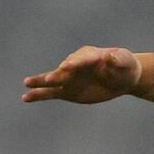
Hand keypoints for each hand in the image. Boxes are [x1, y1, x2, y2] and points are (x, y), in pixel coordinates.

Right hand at [23, 46, 141, 103]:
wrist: (123, 77)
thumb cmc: (126, 66)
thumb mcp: (126, 61)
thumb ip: (120, 58)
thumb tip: (111, 56)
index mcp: (90, 55)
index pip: (81, 58)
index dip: (75, 62)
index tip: (68, 66)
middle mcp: (75, 65)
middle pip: (65, 69)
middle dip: (59, 73)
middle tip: (52, 78)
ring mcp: (70, 78)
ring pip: (53, 80)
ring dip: (41, 82)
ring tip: (27, 83)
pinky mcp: (67, 90)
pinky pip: (51, 92)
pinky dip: (39, 95)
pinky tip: (26, 98)